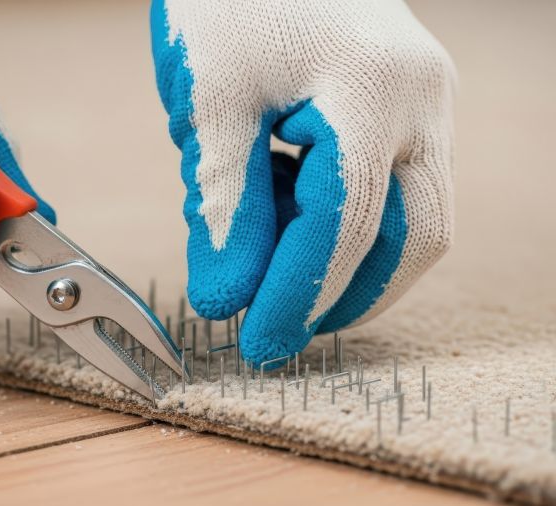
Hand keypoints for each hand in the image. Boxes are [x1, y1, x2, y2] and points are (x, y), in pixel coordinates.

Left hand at [151, 0, 454, 363]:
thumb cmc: (225, 0)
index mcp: (374, 89)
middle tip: (280, 328)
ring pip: (413, 220)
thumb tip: (227, 300)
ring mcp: (425, 103)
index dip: (298, 295)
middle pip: (410, 237)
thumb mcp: (210, 104)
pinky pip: (396, 189)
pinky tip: (289, 222)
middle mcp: (422, 100)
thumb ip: (224, 207)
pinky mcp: (408, 109)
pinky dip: (346, 228)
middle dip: (346, 297)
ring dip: (349, 267)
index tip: (255, 341)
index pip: (343, 225)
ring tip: (275, 273)